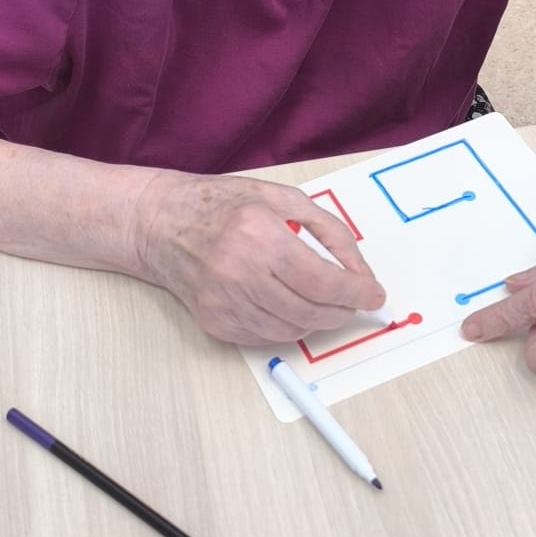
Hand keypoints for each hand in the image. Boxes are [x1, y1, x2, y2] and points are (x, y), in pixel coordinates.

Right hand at [132, 171, 386, 344]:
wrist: (161, 224)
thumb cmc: (223, 205)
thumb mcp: (283, 198)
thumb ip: (329, 232)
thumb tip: (360, 271)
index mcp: (260, 236)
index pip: (322, 281)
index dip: (356, 293)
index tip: (373, 295)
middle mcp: (240, 273)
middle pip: (311, 311)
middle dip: (342, 310)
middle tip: (352, 301)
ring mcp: (224, 302)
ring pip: (291, 330)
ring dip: (317, 321)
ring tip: (323, 302)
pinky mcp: (214, 322)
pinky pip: (265, 338)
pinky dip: (288, 327)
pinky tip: (290, 306)